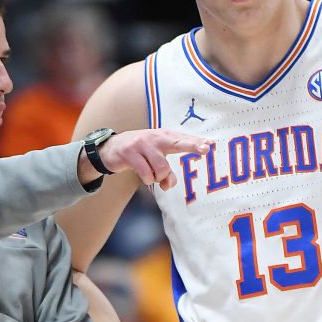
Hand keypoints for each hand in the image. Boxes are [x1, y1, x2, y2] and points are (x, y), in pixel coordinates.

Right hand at [93, 129, 210, 189]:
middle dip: (192, 146)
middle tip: (204, 149)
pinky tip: (144, 176)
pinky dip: (147, 179)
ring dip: (159, 177)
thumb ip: (167, 172)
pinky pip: (145, 173)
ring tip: (153, 176)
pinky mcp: (129, 153)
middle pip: (177, 143)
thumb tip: (169, 185)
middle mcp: (155, 137)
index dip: (196, 142)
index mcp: (163, 136)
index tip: (210, 144)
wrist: (111, 148)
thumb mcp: (154, 159)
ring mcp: (142, 144)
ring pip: (161, 167)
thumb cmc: (139, 153)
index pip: (183, 139)